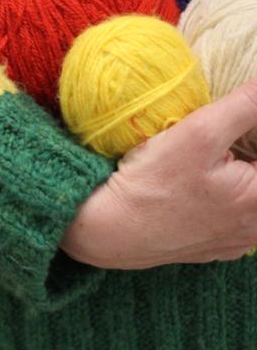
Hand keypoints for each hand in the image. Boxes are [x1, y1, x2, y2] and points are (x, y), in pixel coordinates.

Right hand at [61, 78, 256, 268]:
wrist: (110, 229)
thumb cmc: (152, 182)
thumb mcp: (199, 132)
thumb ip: (244, 105)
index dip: (249, 131)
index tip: (226, 125)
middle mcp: (256, 227)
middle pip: (255, 174)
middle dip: (242, 154)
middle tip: (217, 141)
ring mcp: (237, 241)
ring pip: (247, 201)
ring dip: (235, 178)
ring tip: (205, 163)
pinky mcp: (215, 248)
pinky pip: (233, 221)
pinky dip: (223, 203)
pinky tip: (196, 191)